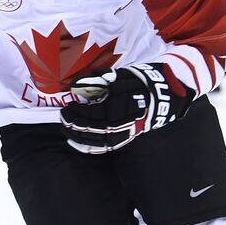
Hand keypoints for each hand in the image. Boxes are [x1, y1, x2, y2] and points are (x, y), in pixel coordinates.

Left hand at [60, 63, 195, 154]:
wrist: (161, 97)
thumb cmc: (138, 84)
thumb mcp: (118, 77)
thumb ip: (97, 81)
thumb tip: (76, 85)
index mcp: (115, 108)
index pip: (89, 113)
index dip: (75, 111)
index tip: (67, 106)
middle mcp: (117, 124)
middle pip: (89, 128)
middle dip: (73, 124)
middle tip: (64, 117)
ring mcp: (121, 134)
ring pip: (94, 140)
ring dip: (77, 136)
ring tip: (67, 130)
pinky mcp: (123, 139)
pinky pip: (103, 147)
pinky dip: (88, 147)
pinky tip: (77, 144)